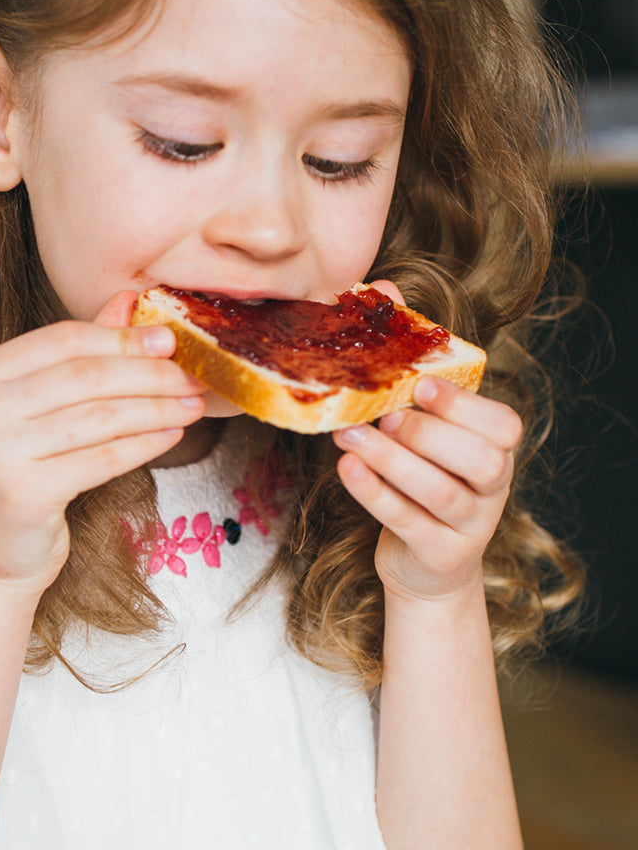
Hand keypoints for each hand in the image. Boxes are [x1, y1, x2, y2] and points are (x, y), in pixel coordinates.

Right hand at [0, 292, 205, 592]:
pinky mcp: (22, 494)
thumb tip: (129, 301)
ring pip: (99, 417)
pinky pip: (102, 459)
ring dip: (156, 409)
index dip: (122, 338)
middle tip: (193, 375)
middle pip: (86, 376)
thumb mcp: (39, 412)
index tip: (170, 339)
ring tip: (192, 406)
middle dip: (150, 373)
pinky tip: (171, 436)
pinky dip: (143, 445)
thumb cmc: (21, 478)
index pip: (63, 340)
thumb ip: (79, 356)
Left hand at [331, 283, 520, 603]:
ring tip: (348, 437)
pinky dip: (375, 494)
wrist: (421, 560)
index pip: (502, 424)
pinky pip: (410, 522)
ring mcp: (471, 524)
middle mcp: (494, 485)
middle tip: (383, 416)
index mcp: (495, 446)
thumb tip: (383, 289)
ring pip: (441, 492)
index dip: (462, 404)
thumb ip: (408, 362)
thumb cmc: (418, 474)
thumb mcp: (418, 422)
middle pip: (479, 458)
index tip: (421, 385)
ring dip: (391, 461)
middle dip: (428, 433)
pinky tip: (347, 468)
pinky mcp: (440, 554)